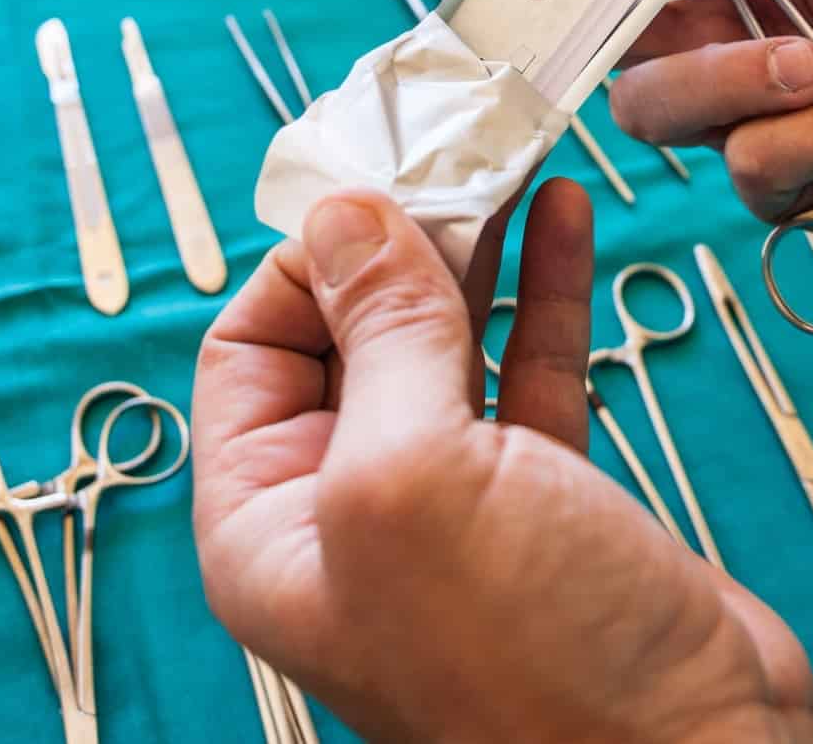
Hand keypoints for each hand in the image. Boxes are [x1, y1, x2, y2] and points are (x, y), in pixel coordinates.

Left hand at [192, 182, 812, 743]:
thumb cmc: (531, 663)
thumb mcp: (417, 477)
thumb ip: (380, 339)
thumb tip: (342, 216)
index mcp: (271, 525)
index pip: (251, 349)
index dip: (306, 260)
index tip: (374, 181)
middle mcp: (350, 513)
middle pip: (354, 335)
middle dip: (404, 241)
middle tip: (455, 150)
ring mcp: (453, 508)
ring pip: (451, 345)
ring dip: (481, 250)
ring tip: (512, 159)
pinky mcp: (548, 503)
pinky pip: (530, 374)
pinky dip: (546, 294)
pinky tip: (562, 221)